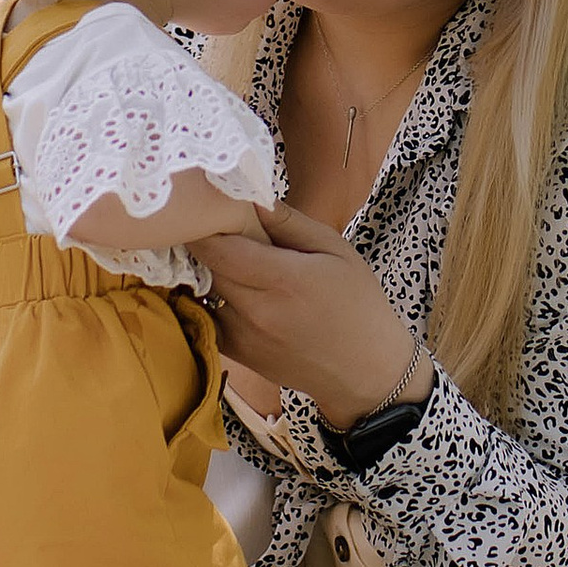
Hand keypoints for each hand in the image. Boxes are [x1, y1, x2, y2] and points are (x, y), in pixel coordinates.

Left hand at [200, 202, 434, 430]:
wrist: (365, 370)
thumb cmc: (357, 302)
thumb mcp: (335, 249)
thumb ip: (288, 222)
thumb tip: (249, 196)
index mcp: (283, 279)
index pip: (217, 247)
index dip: (203, 225)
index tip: (205, 208)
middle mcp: (256, 310)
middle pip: (205, 266)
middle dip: (203, 242)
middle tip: (212, 225)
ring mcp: (243, 336)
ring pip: (202, 292)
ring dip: (206, 271)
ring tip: (226, 257)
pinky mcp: (238, 354)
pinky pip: (207, 318)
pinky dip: (210, 301)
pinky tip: (230, 290)